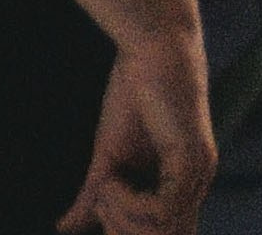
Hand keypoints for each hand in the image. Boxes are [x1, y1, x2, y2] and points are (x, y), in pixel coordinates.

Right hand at [60, 28, 215, 234]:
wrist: (153, 45)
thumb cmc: (135, 93)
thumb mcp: (108, 156)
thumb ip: (94, 195)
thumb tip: (63, 229)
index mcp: (179, 185)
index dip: (123, 230)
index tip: (99, 209)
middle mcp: (194, 185)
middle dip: (121, 230)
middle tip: (100, 200)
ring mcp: (197, 174)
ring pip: (161, 233)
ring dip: (121, 218)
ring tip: (105, 187)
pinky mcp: (192, 160)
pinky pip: (161, 210)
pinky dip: (129, 204)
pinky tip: (114, 180)